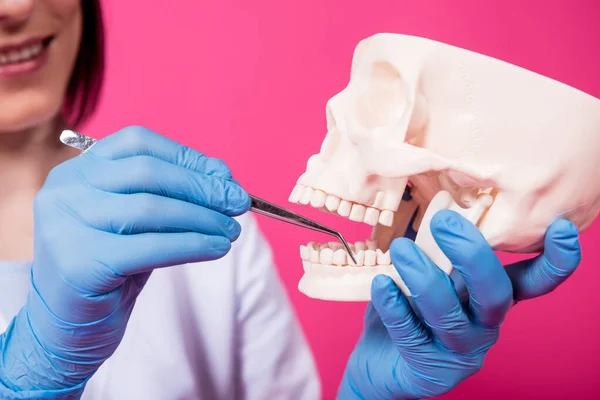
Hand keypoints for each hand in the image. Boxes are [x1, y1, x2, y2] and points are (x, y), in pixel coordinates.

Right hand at [0, 126, 249, 397]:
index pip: (138, 144)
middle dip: (201, 187)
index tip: (225, 176)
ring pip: (150, 208)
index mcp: (77, 171)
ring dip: (202, 218)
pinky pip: (149, 247)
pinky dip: (192, 245)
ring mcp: (66, 225)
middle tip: (239, 203)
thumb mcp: (138, 223)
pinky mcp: (79, 264)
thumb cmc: (111, 269)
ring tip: (231, 231)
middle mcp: (65, 191)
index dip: (187, 157)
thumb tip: (224, 179)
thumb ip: (170, 197)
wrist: (69, 329)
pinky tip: (217, 248)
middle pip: (147, 172)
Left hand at [338, 210, 580, 398]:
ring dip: (425, 278)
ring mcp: (458, 351)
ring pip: (450, 316)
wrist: (380, 363)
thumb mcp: (427, 274)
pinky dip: (396, 306)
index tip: (561, 226)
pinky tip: (382, 284)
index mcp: (490, 298)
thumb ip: (437, 250)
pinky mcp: (428, 370)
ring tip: (400, 249)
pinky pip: (412, 335)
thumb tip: (438, 207)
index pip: (533, 282)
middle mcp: (484, 325)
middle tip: (444, 222)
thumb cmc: (408, 309)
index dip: (554, 259)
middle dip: (474, 256)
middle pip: (495, 294)